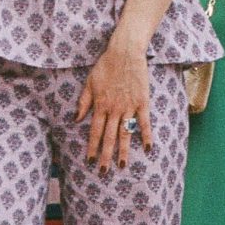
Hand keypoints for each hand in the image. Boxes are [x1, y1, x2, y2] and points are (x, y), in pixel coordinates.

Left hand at [76, 38, 152, 170]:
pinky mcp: (142, 102)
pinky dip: (146, 135)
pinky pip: (144, 122)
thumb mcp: (89, 83)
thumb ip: (83, 102)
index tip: (90, 161)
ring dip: (124, 151)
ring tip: (122, 165)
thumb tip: (76, 119)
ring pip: (125, 133)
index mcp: (100, 105)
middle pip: (109, 137)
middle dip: (105, 155)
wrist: (125, 52)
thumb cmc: (106, 66)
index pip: (95, 132)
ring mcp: (129, 106)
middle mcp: (114, 109)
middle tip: (103, 172)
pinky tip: (148, 148)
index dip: (92, 147)